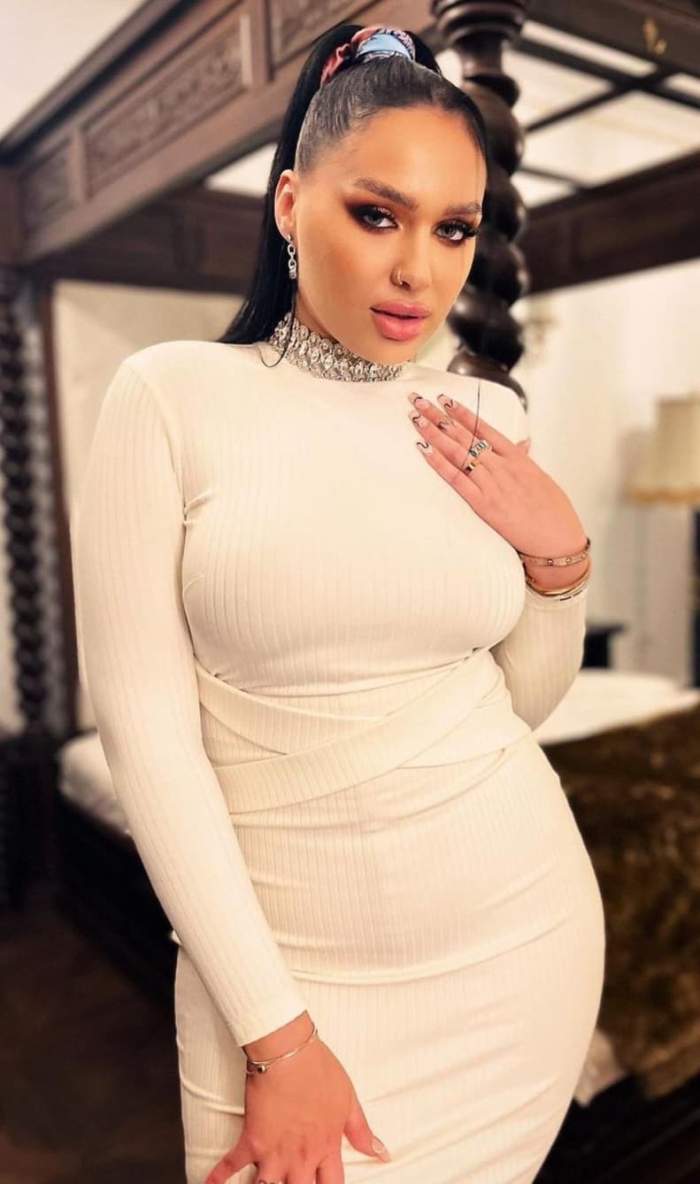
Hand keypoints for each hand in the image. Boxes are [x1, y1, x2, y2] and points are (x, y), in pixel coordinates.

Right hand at [204, 1035, 390, 1182]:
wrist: (288, 1051)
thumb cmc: (320, 1069)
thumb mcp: (349, 1099)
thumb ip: (362, 1131)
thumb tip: (382, 1154)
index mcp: (327, 1146)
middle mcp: (302, 1156)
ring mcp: (275, 1151)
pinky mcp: (252, 1140)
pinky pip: (233, 1164)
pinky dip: (219, 1176)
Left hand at [407, 391, 586, 560]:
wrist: (558, 538)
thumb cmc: (553, 511)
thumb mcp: (540, 479)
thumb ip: (525, 460)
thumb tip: (522, 444)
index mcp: (517, 458)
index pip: (485, 429)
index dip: (463, 413)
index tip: (446, 400)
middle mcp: (503, 466)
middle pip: (466, 436)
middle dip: (440, 417)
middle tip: (420, 401)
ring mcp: (493, 484)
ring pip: (459, 452)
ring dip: (435, 434)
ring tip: (417, 418)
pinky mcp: (484, 504)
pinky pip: (457, 479)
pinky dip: (439, 463)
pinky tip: (424, 450)